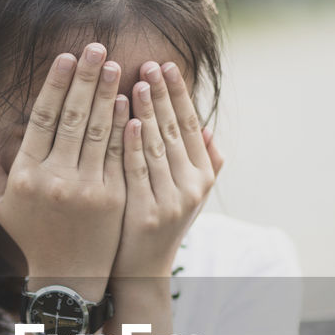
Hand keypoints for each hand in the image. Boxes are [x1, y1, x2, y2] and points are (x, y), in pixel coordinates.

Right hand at [0, 44, 126, 289]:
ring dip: (107, 94)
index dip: (54, 85)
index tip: (64, 57)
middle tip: (95, 48)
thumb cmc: (31, 233)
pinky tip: (128, 102)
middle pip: (71, 118)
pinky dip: (123, 125)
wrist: (69, 274)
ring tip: (114, 65)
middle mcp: (55, 179)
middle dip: (84, 79)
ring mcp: (87, 189)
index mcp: (26, 175)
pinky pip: (118, 153)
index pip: (42, 119)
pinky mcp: (113, 198)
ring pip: (97, 131)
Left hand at [110, 61, 223, 278]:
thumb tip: (210, 129)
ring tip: (135, 81)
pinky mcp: (144, 213)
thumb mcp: (189, 197)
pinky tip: (125, 120)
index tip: (166, 65)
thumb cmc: (159, 226)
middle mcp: (192, 189)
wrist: (141, 272)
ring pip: (158, 147)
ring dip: (147, 111)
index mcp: (203, 178)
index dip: (179, 94)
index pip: (192, 126)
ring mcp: (169, 202)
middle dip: (162, 95)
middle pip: (176, 131)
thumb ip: (203, 164)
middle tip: (149, 62)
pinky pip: (137, 171)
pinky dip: (132, 143)